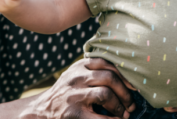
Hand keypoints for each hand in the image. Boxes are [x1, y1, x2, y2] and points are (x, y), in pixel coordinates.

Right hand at [21, 58, 135, 118]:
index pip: (107, 63)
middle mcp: (76, 78)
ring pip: (106, 94)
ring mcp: (74, 96)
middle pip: (109, 78)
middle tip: (132, 104)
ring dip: (120, 106)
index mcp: (80, 66)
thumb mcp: (76, 74)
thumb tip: (127, 77)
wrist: (42, 109)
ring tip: (125, 113)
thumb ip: (94, 69)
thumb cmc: (66, 91)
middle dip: (125, 92)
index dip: (125, 74)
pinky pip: (99, 117)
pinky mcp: (73, 114)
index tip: (134, 85)